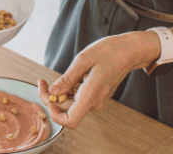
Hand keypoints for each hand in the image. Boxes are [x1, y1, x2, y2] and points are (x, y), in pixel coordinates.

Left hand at [36, 31, 159, 127]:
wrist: (129, 50)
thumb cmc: (109, 51)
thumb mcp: (83, 59)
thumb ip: (67, 78)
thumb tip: (53, 92)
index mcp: (91, 95)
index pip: (70, 120)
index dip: (54, 113)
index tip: (48, 96)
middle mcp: (95, 102)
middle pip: (67, 111)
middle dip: (52, 98)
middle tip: (43, 81)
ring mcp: (97, 100)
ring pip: (72, 105)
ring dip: (60, 95)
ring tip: (55, 78)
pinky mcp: (98, 96)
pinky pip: (79, 99)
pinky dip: (69, 92)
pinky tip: (69, 78)